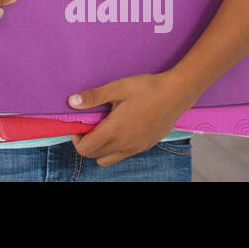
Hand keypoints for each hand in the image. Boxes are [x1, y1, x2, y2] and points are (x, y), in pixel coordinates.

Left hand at [67, 71, 195, 166]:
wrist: (176, 94)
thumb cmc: (146, 88)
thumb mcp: (117, 88)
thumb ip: (93, 97)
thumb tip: (72, 102)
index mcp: (114, 131)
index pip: (85, 149)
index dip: (76, 139)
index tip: (79, 125)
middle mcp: (124, 145)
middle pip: (94, 156)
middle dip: (86, 143)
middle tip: (90, 124)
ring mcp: (136, 148)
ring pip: (108, 159)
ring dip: (100, 148)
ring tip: (104, 127)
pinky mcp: (146, 146)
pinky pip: (123, 155)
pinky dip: (115, 148)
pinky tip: (120, 128)